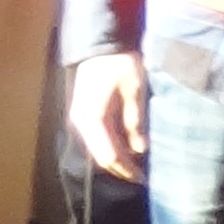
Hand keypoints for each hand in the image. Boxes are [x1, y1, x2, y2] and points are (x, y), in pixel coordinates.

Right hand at [68, 51, 147, 180]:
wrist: (101, 44)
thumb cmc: (119, 63)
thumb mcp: (133, 90)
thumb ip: (134, 120)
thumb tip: (139, 149)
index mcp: (92, 118)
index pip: (108, 154)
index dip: (125, 169)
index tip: (142, 179)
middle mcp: (81, 122)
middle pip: (101, 155)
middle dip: (121, 168)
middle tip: (142, 178)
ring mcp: (81, 118)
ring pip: (99, 148)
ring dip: (117, 159)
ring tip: (137, 168)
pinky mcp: (86, 113)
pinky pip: (98, 137)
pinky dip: (112, 147)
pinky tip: (128, 151)